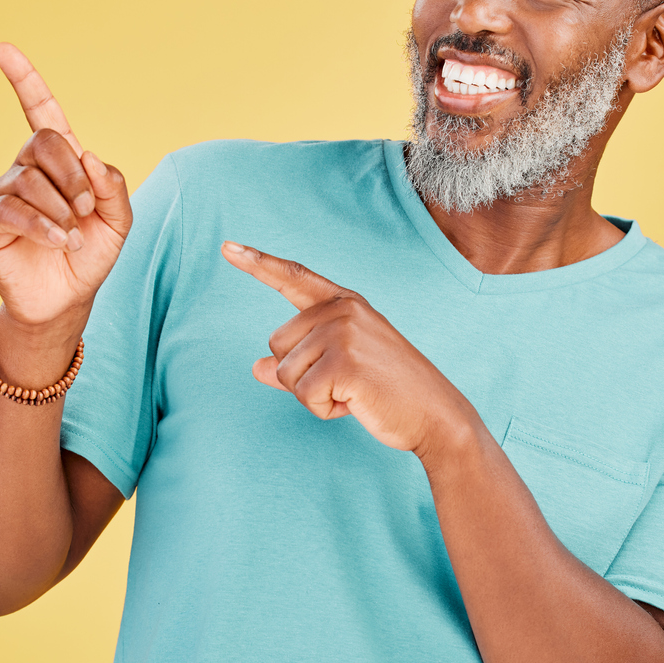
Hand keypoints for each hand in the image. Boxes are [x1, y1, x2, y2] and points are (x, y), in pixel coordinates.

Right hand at [0, 44, 132, 328]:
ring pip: (30, 178)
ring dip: (62, 208)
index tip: (3, 49)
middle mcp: (26, 169)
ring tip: (72, 236)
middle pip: (44, 141)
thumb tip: (89, 155)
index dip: (24, 80)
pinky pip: (13, 209)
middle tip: (87, 210)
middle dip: (74, 175)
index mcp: (60, 162)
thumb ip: (113, 187)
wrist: (68, 298)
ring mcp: (4, 193)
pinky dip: (43, 225)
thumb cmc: (90, 255)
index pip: (39, 112)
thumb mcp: (118, 222)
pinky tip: (57, 241)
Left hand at [221, 242, 475, 455]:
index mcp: (346, 303)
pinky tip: (355, 403)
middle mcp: (343, 310)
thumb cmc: (388, 393)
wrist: (436, 415)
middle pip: (277, 344)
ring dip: (314, 395)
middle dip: (302, 375)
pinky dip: (324, 409)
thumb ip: (298, 364)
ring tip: (355, 392)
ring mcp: (343, 333)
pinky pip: (303, 394)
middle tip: (349, 383)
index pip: (294, 277)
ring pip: (286, 373)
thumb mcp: (341, 370)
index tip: (227, 247)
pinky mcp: (343, 362)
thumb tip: (256, 368)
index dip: (258, 263)